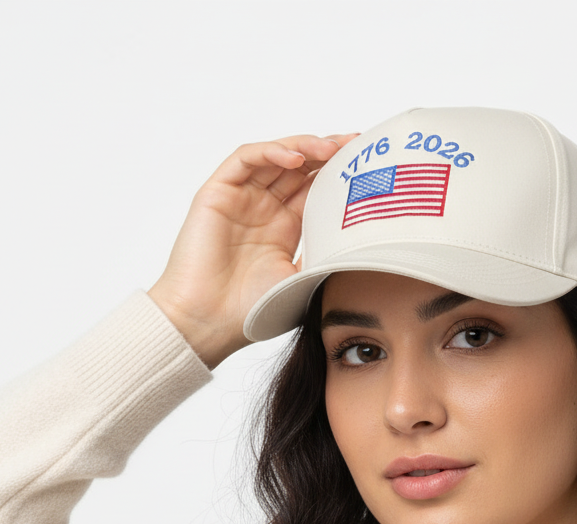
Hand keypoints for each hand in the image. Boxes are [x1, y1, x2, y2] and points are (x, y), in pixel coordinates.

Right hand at [147, 132, 357, 367]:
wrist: (208, 324)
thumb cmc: (251, 311)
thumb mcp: (302, 280)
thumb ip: (326, 255)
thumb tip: (365, 241)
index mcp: (285, 228)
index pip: (315, 189)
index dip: (339, 175)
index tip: (368, 167)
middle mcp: (264, 208)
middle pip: (300, 167)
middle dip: (329, 153)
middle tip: (358, 146)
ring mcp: (241, 198)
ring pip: (276, 157)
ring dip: (305, 147)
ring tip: (332, 148)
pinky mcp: (217, 193)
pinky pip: (245, 159)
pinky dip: (271, 152)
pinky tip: (297, 158)